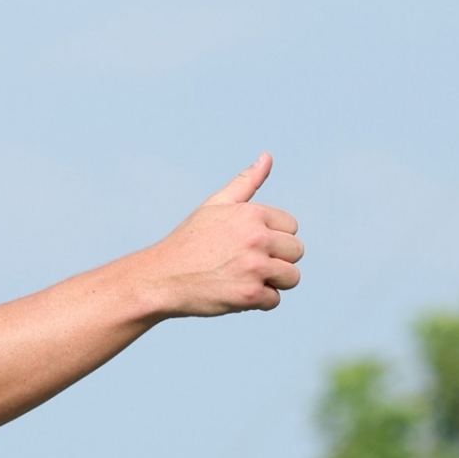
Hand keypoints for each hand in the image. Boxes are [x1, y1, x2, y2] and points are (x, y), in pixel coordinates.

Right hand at [144, 153, 302, 317]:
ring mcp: (254, 267)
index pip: (291, 227)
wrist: (161, 277)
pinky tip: (232, 291)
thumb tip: (268, 156)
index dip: (271, 237)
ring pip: (291, 278)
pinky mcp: (250, 295)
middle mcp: (256, 238)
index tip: (246, 243)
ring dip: (272, 282)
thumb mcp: (215, 205)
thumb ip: (246, 182)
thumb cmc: (189, 241)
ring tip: (242, 277)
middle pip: (296, 252)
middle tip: (244, 262)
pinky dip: (256, 301)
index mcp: (251, 214)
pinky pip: (274, 300)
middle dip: (276, 260)